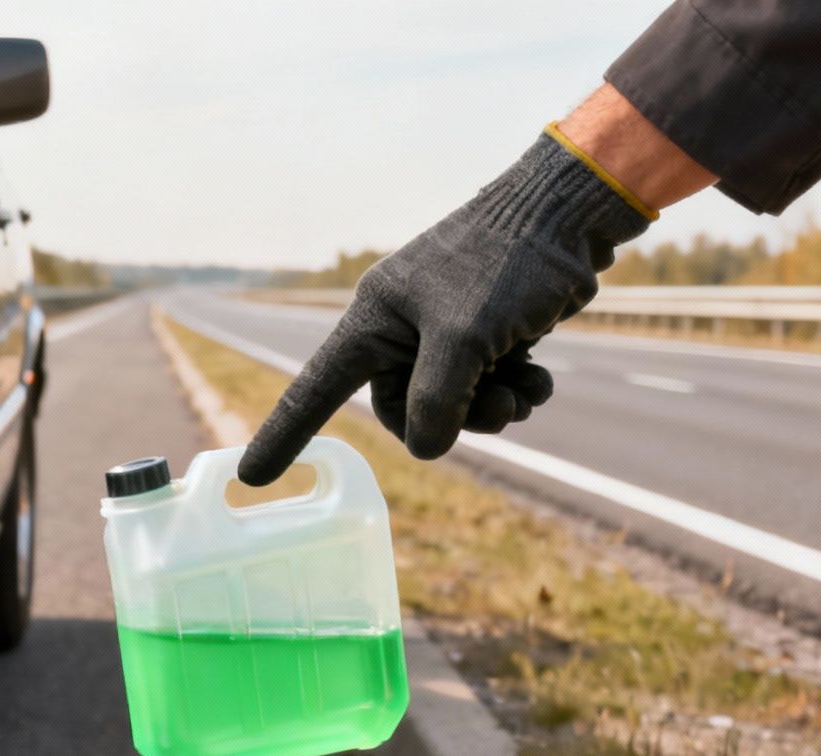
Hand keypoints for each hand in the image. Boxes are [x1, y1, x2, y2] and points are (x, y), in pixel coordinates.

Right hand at [239, 131, 653, 483]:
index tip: (251, 477)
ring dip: (492, 408)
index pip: (317, 387)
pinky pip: (485, 383)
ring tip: (525, 390)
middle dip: (453, 419)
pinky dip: (514, 388)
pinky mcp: (487, 331)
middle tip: (499, 409)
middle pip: (404, 408)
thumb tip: (426, 447)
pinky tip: (539, 377)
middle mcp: (401, 325)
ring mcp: (445, 328)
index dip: (285, 433)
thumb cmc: (506, 263)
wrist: (569, 212)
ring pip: (452, 402)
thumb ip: (435, 401)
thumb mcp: (464, 339)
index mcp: (374, 317)